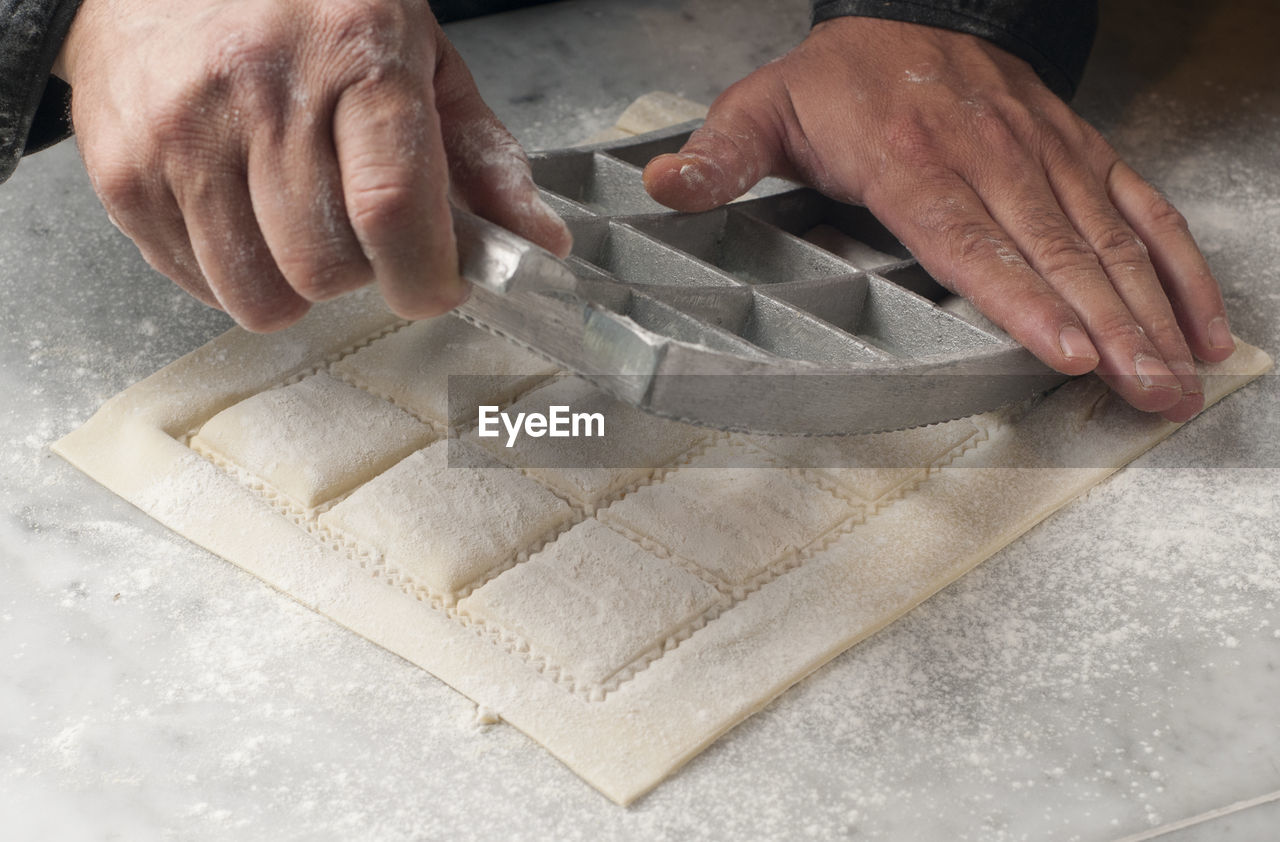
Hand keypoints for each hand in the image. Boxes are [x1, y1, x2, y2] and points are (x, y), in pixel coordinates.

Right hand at [55, 0, 570, 330]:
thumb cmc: (313, 11)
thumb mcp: (420, 58)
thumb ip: (484, 158)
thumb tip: (539, 244)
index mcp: (353, 54)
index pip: (391, 208)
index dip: (425, 277)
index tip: (436, 286)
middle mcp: (259, 91)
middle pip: (325, 268)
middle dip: (361, 274)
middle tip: (360, 231)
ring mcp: (181, 134)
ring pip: (258, 295)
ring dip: (296, 284)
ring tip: (299, 222)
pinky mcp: (123, 172)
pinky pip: (199, 284)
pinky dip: (235, 273)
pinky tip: (244, 212)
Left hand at [643, 17, 1234, 421]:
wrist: (908, 10)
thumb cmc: (836, 79)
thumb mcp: (762, 107)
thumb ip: (721, 157)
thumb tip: (664, 188)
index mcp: (910, 156)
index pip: (968, 236)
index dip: (1017, 295)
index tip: (1060, 349)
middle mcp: (990, 153)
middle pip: (1055, 248)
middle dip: (1107, 326)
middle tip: (1143, 392)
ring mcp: (1043, 152)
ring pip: (1106, 235)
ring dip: (1149, 309)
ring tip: (1177, 377)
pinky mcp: (1075, 151)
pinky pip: (1136, 205)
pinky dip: (1174, 264)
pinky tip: (1197, 320)